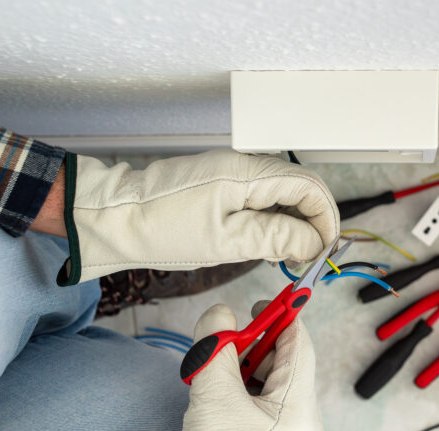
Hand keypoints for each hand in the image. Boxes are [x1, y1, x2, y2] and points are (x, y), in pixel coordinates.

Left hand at [57, 149, 338, 284]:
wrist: (114, 218)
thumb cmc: (161, 229)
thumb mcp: (225, 241)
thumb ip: (275, 237)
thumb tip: (313, 241)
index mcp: (245, 173)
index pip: (307, 186)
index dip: (324, 217)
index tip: (324, 247)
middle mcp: (242, 165)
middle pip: (298, 188)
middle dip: (311, 221)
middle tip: (307, 257)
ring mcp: (230, 172)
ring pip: (280, 194)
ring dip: (292, 222)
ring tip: (287, 255)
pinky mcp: (220, 183)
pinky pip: (259, 197)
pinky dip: (271, 219)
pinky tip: (265, 243)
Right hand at [141, 304, 324, 430]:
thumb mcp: (212, 398)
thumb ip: (216, 347)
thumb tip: (221, 314)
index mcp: (301, 414)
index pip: (301, 348)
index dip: (284, 317)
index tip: (265, 298)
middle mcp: (301, 427)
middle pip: (285, 364)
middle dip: (254, 344)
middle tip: (224, 335)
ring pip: (269, 384)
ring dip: (241, 366)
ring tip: (212, 368)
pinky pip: (259, 406)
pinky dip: (238, 389)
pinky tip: (214, 391)